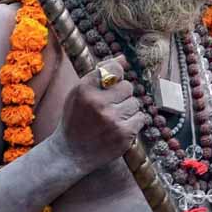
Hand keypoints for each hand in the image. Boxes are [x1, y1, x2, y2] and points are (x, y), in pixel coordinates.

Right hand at [53, 57, 144, 172]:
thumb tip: (123, 59)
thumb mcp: (78, 93)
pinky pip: (141, 118)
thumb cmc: (75, 119)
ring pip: (135, 103)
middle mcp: (98, 102)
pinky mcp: (124, 134)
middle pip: (128, 87)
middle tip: (110, 105)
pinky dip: (133, 122)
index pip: (113, 69)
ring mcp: (112, 119)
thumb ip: (99, 74)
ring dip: (128, 109)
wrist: (71, 153)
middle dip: (122, 95)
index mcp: (84, 89)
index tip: (114, 82)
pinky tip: (120, 126)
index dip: (117, 74)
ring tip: (113, 118)